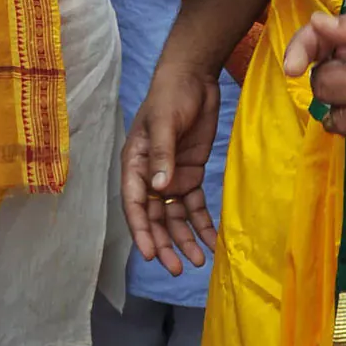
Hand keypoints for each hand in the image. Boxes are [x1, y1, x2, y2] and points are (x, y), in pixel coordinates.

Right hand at [121, 57, 222, 276]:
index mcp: (135, 163)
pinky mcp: (191, 174)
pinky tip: (211, 241)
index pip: (134, 203)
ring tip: (198, 262)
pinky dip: (201, 224)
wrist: (195, 76)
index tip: (150, 254)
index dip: (141, 230)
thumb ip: (162, 153)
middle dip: (165, 243)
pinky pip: (194, 206)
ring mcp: (171, 176)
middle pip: (154, 217)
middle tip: (179, 269)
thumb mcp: (164, 121)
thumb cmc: (171, 95)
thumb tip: (159, 186)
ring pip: (174, 216)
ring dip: (184, 239)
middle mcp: (150, 175)